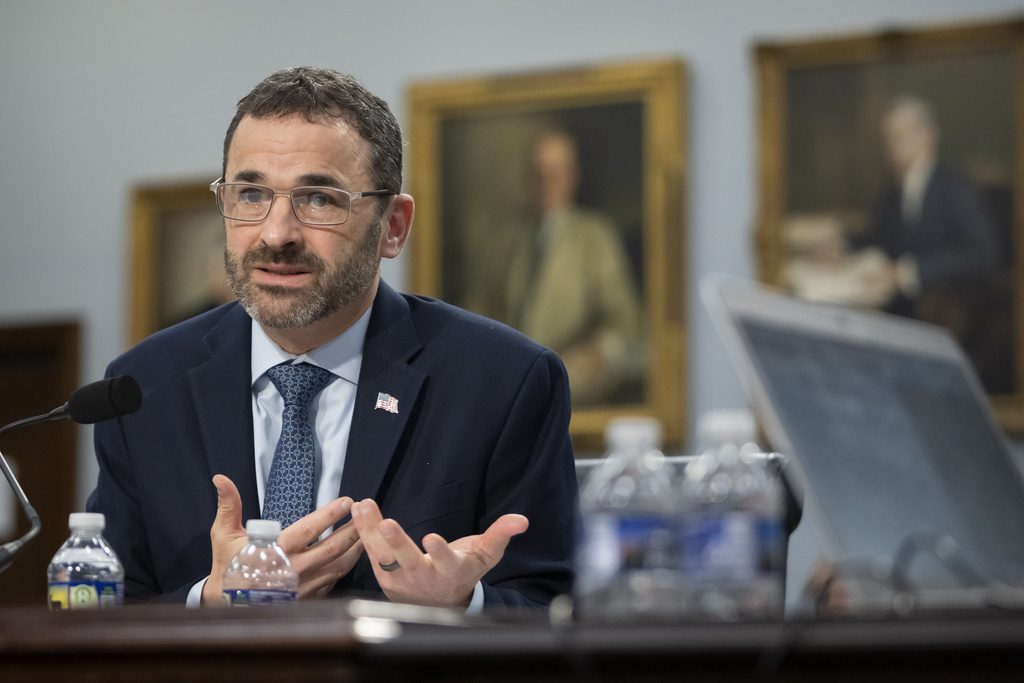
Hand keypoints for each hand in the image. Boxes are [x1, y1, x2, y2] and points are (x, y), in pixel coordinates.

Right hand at [201, 474, 363, 604]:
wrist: (228, 605)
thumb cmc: (229, 565)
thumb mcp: (225, 535)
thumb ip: (229, 505)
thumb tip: (221, 479)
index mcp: (275, 550)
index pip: (308, 529)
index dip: (329, 515)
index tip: (347, 502)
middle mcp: (293, 569)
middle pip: (332, 547)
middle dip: (352, 529)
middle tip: (367, 513)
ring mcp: (303, 586)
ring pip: (338, 565)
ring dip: (356, 548)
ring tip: (368, 531)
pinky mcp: (308, 598)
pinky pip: (334, 581)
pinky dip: (347, 567)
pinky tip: (356, 555)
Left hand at [350, 499, 527, 607]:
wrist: (440, 602)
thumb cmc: (464, 571)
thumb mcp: (485, 555)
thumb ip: (500, 535)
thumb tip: (522, 520)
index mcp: (451, 572)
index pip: (447, 562)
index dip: (440, 551)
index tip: (432, 538)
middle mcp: (424, 578)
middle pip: (408, 561)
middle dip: (397, 543)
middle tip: (387, 524)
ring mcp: (400, 579)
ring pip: (383, 556)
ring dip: (371, 531)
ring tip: (363, 507)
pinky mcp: (384, 575)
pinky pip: (371, 553)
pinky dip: (363, 532)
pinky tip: (358, 511)